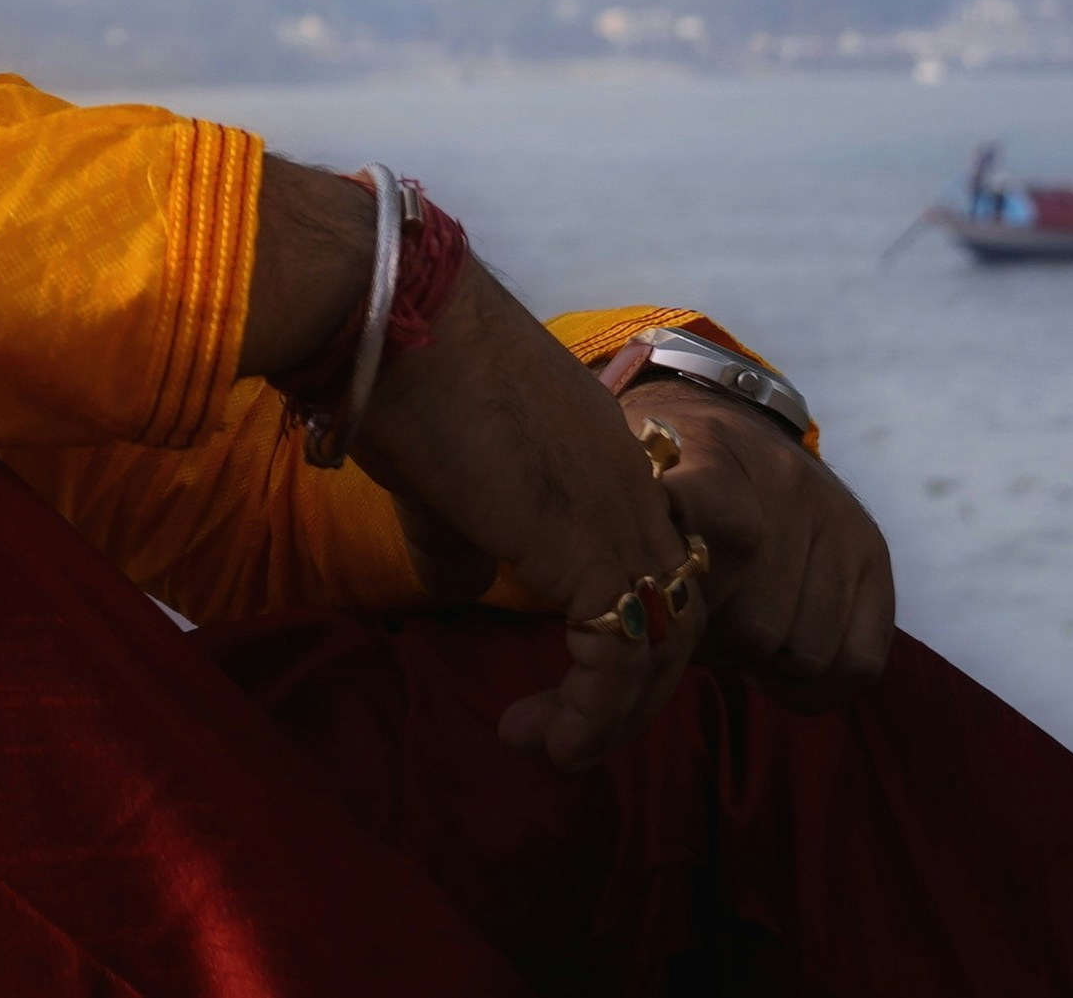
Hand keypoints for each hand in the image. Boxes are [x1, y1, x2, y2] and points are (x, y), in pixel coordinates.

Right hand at [333, 240, 708, 769]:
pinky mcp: (592, 550)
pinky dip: (595, 717)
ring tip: (549, 748)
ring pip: (665, 646)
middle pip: (677, 613)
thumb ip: (458, 538)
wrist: (395, 324)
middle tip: (561, 731)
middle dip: (628, 690)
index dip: (625, 628)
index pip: (653, 560)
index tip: (566, 674)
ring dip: (611, 717)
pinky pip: (620, 663)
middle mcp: (632, 485)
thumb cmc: (400, 381)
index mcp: (603, 456)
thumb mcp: (434, 474)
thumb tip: (457, 590)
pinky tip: (549, 740)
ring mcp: (622, 514)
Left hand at [612, 365, 893, 706]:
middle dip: (712, 643)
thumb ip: (626, 541)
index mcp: (709, 451)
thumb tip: (641, 617)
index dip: (684, 593)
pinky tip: (773, 663)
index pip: (722, 535)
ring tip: (729, 626)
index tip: (650, 601)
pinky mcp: (873, 554)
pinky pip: (857, 663)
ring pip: (801, 653)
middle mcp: (784, 479)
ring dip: (757, 661)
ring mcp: (837, 518)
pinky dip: (811, 684)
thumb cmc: (659, 477)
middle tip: (690, 621)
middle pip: (753, 625)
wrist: (728, 423)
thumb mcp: (625, 482)